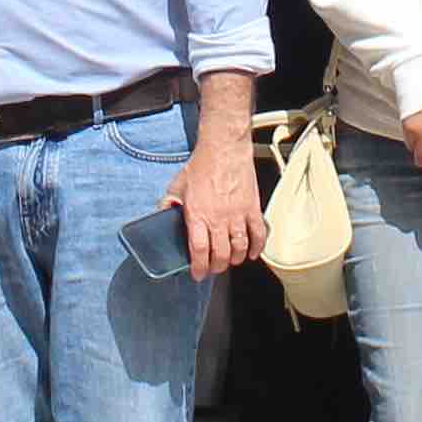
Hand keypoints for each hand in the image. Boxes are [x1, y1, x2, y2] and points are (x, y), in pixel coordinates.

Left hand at [177, 130, 264, 278]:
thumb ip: (168, 203)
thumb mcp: (177, 185)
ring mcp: (237, 215)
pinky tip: (252, 253)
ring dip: (235, 260)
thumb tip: (162, 214)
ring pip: (240, 248)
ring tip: (231, 261)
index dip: (199, 268)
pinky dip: (257, 247)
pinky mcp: (252, 208)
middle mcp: (218, 218)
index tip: (198, 273)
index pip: (199, 252)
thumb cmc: (202, 164)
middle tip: (213, 268)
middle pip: (220, 255)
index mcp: (197, 215)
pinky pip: (258, 234)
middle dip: (216, 267)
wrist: (224, 148)